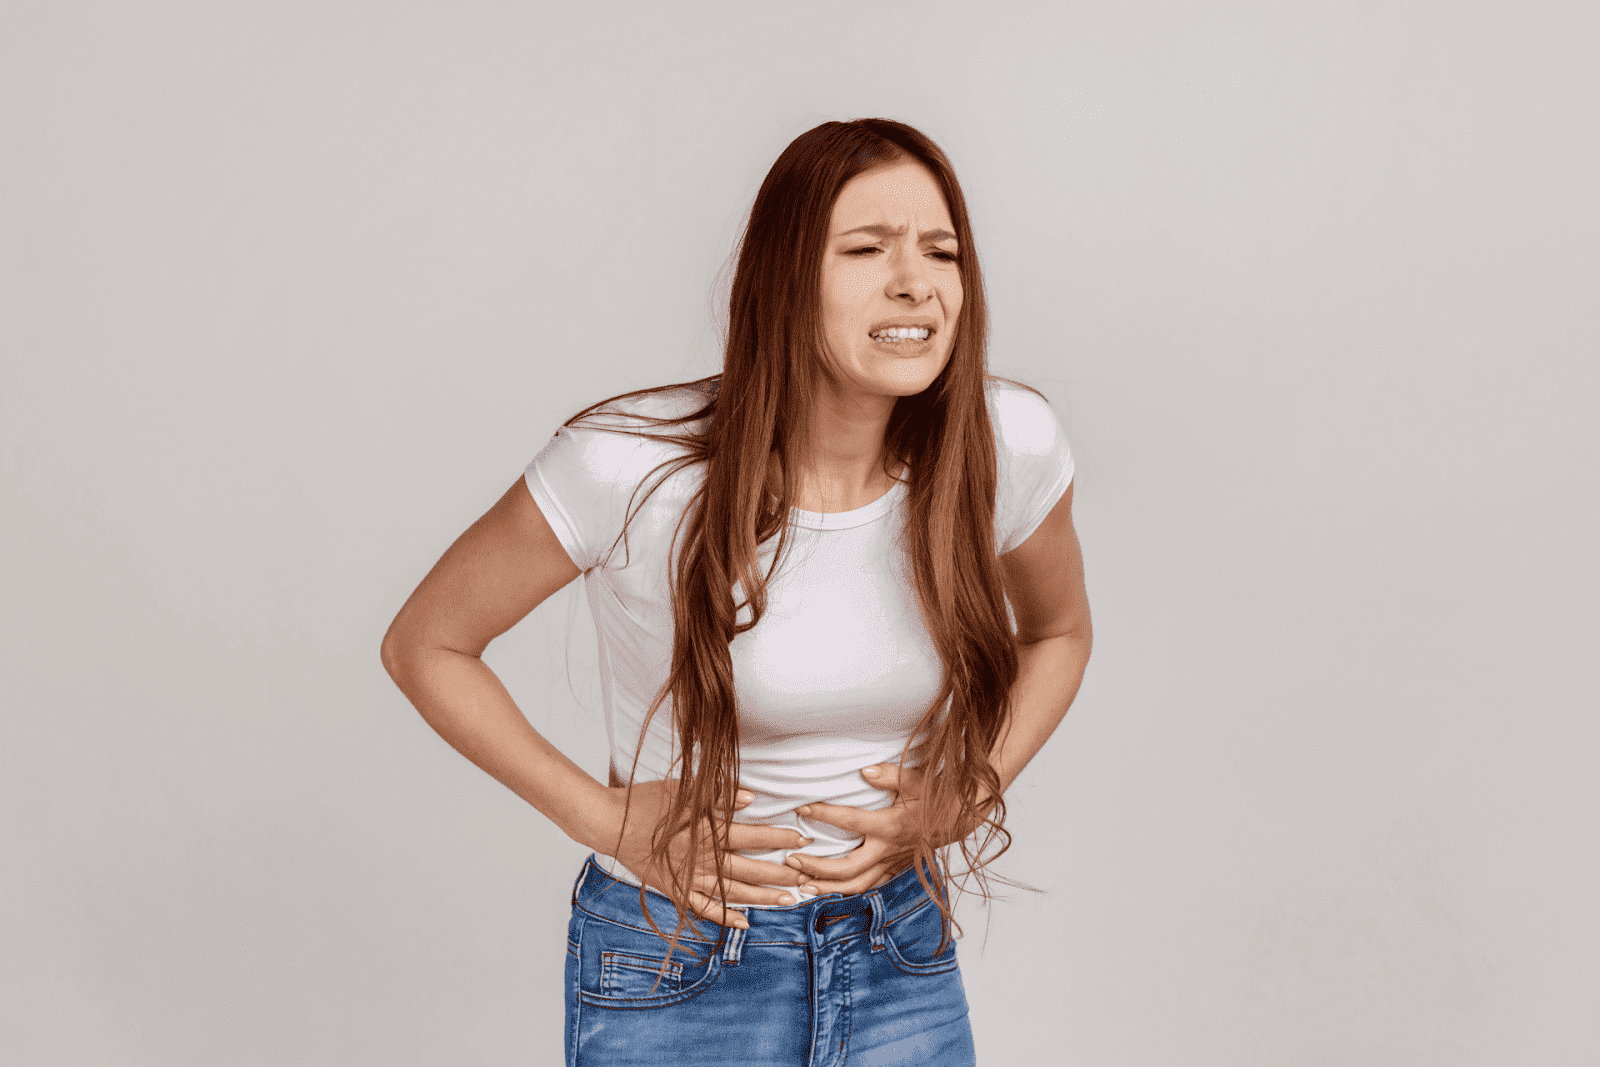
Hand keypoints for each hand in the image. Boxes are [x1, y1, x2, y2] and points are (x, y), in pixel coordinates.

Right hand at [597, 779, 811, 928]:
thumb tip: (752, 797)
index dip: (780, 838)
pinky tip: (744, 922)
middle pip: (749, 869)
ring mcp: (689, 878)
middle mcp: (702, 860)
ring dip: (762, 897)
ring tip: (787, 902)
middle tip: (807, 879)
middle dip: (780, 874)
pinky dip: (725, 917)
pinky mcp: (676, 890)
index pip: (752, 836)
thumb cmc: (644, 803)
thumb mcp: (681, 791)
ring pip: (733, 892)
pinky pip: (704, 908)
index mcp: (706, 833)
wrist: (609, 825)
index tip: (803, 840)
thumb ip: (719, 796)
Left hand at [782, 764, 934, 895]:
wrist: (958, 816)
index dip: (824, 814)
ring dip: (828, 888)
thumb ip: (889, 775)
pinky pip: (870, 887)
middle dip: (817, 867)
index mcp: (889, 825)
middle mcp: (888, 849)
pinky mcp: (895, 870)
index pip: (849, 821)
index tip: (801, 807)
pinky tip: (829, 891)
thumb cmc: (934, 795)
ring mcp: (892, 863)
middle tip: (792, 859)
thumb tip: (864, 771)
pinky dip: (848, 892)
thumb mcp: (915, 779)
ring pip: (857, 885)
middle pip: (847, 868)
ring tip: (803, 886)